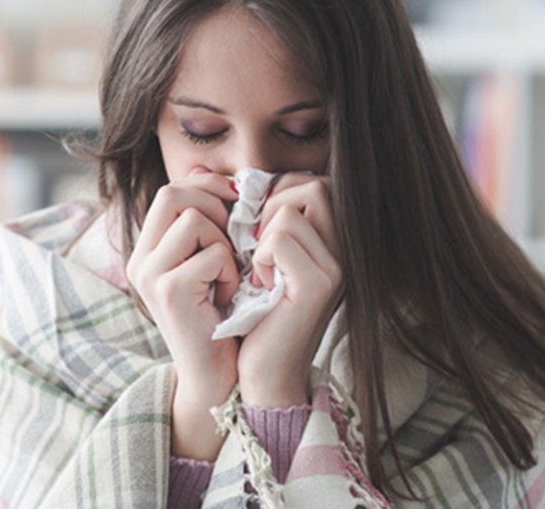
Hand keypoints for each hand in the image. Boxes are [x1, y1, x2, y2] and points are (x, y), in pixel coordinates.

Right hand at [125, 167, 239, 459]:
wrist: (216, 377)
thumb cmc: (222, 319)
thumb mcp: (210, 263)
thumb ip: (207, 223)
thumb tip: (212, 173)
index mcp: (148, 249)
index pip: (171, 189)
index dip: (208, 187)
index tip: (236, 205)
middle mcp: (140, 259)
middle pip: (175, 193)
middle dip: (216, 207)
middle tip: (234, 238)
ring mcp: (150, 274)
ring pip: (195, 220)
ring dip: (224, 243)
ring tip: (228, 274)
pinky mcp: (169, 291)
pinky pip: (212, 254)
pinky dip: (231, 272)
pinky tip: (229, 296)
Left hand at [237, 173, 342, 408]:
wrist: (261, 373)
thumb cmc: (253, 315)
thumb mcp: (253, 257)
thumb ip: (250, 216)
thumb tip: (200, 170)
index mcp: (332, 241)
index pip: (312, 181)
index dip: (276, 194)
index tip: (256, 230)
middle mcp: (344, 251)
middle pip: (311, 185)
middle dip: (270, 207)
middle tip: (255, 245)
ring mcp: (336, 267)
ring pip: (292, 209)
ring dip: (261, 236)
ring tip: (258, 270)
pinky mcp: (319, 284)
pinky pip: (282, 237)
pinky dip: (259, 257)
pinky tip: (260, 285)